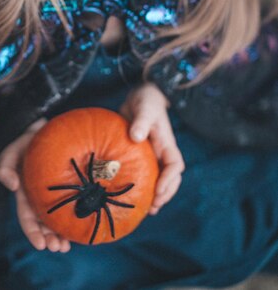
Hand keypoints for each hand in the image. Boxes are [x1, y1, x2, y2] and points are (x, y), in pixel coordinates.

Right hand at [0, 118, 70, 252]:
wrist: (44, 129)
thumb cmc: (26, 142)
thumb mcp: (11, 152)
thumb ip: (5, 168)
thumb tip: (11, 186)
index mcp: (25, 194)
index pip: (27, 218)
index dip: (32, 232)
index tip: (40, 245)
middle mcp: (39, 198)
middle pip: (43, 224)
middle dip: (49, 239)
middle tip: (58, 248)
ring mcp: (54, 194)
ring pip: (57, 220)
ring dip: (60, 236)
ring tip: (66, 247)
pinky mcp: (69, 187)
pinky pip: (72, 206)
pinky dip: (74, 220)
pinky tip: (79, 229)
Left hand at [119, 83, 184, 214]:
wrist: (141, 97)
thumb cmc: (146, 102)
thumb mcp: (144, 109)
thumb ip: (141, 121)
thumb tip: (136, 136)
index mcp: (167, 144)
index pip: (175, 166)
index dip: (169, 180)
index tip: (158, 191)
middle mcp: (163, 153)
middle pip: (171, 179)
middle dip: (165, 194)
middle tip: (153, 208)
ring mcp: (154, 156)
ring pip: (160, 180)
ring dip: (156, 196)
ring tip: (147, 210)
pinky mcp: (142, 157)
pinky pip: (146, 175)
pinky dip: (143, 187)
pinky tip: (133, 198)